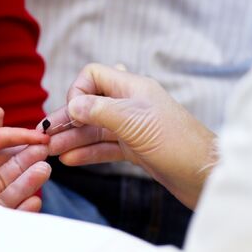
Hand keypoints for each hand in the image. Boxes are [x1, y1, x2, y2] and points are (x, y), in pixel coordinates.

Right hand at [43, 63, 217, 209]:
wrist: (207, 176)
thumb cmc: (177, 143)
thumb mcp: (133, 121)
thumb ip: (99, 110)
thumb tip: (72, 105)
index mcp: (132, 87)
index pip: (93, 75)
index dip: (77, 90)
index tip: (71, 112)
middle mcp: (131, 104)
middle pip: (90, 104)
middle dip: (67, 119)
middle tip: (44, 135)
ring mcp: (134, 127)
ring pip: (95, 128)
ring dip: (73, 137)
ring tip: (51, 151)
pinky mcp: (138, 149)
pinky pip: (106, 146)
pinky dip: (88, 152)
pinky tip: (71, 160)